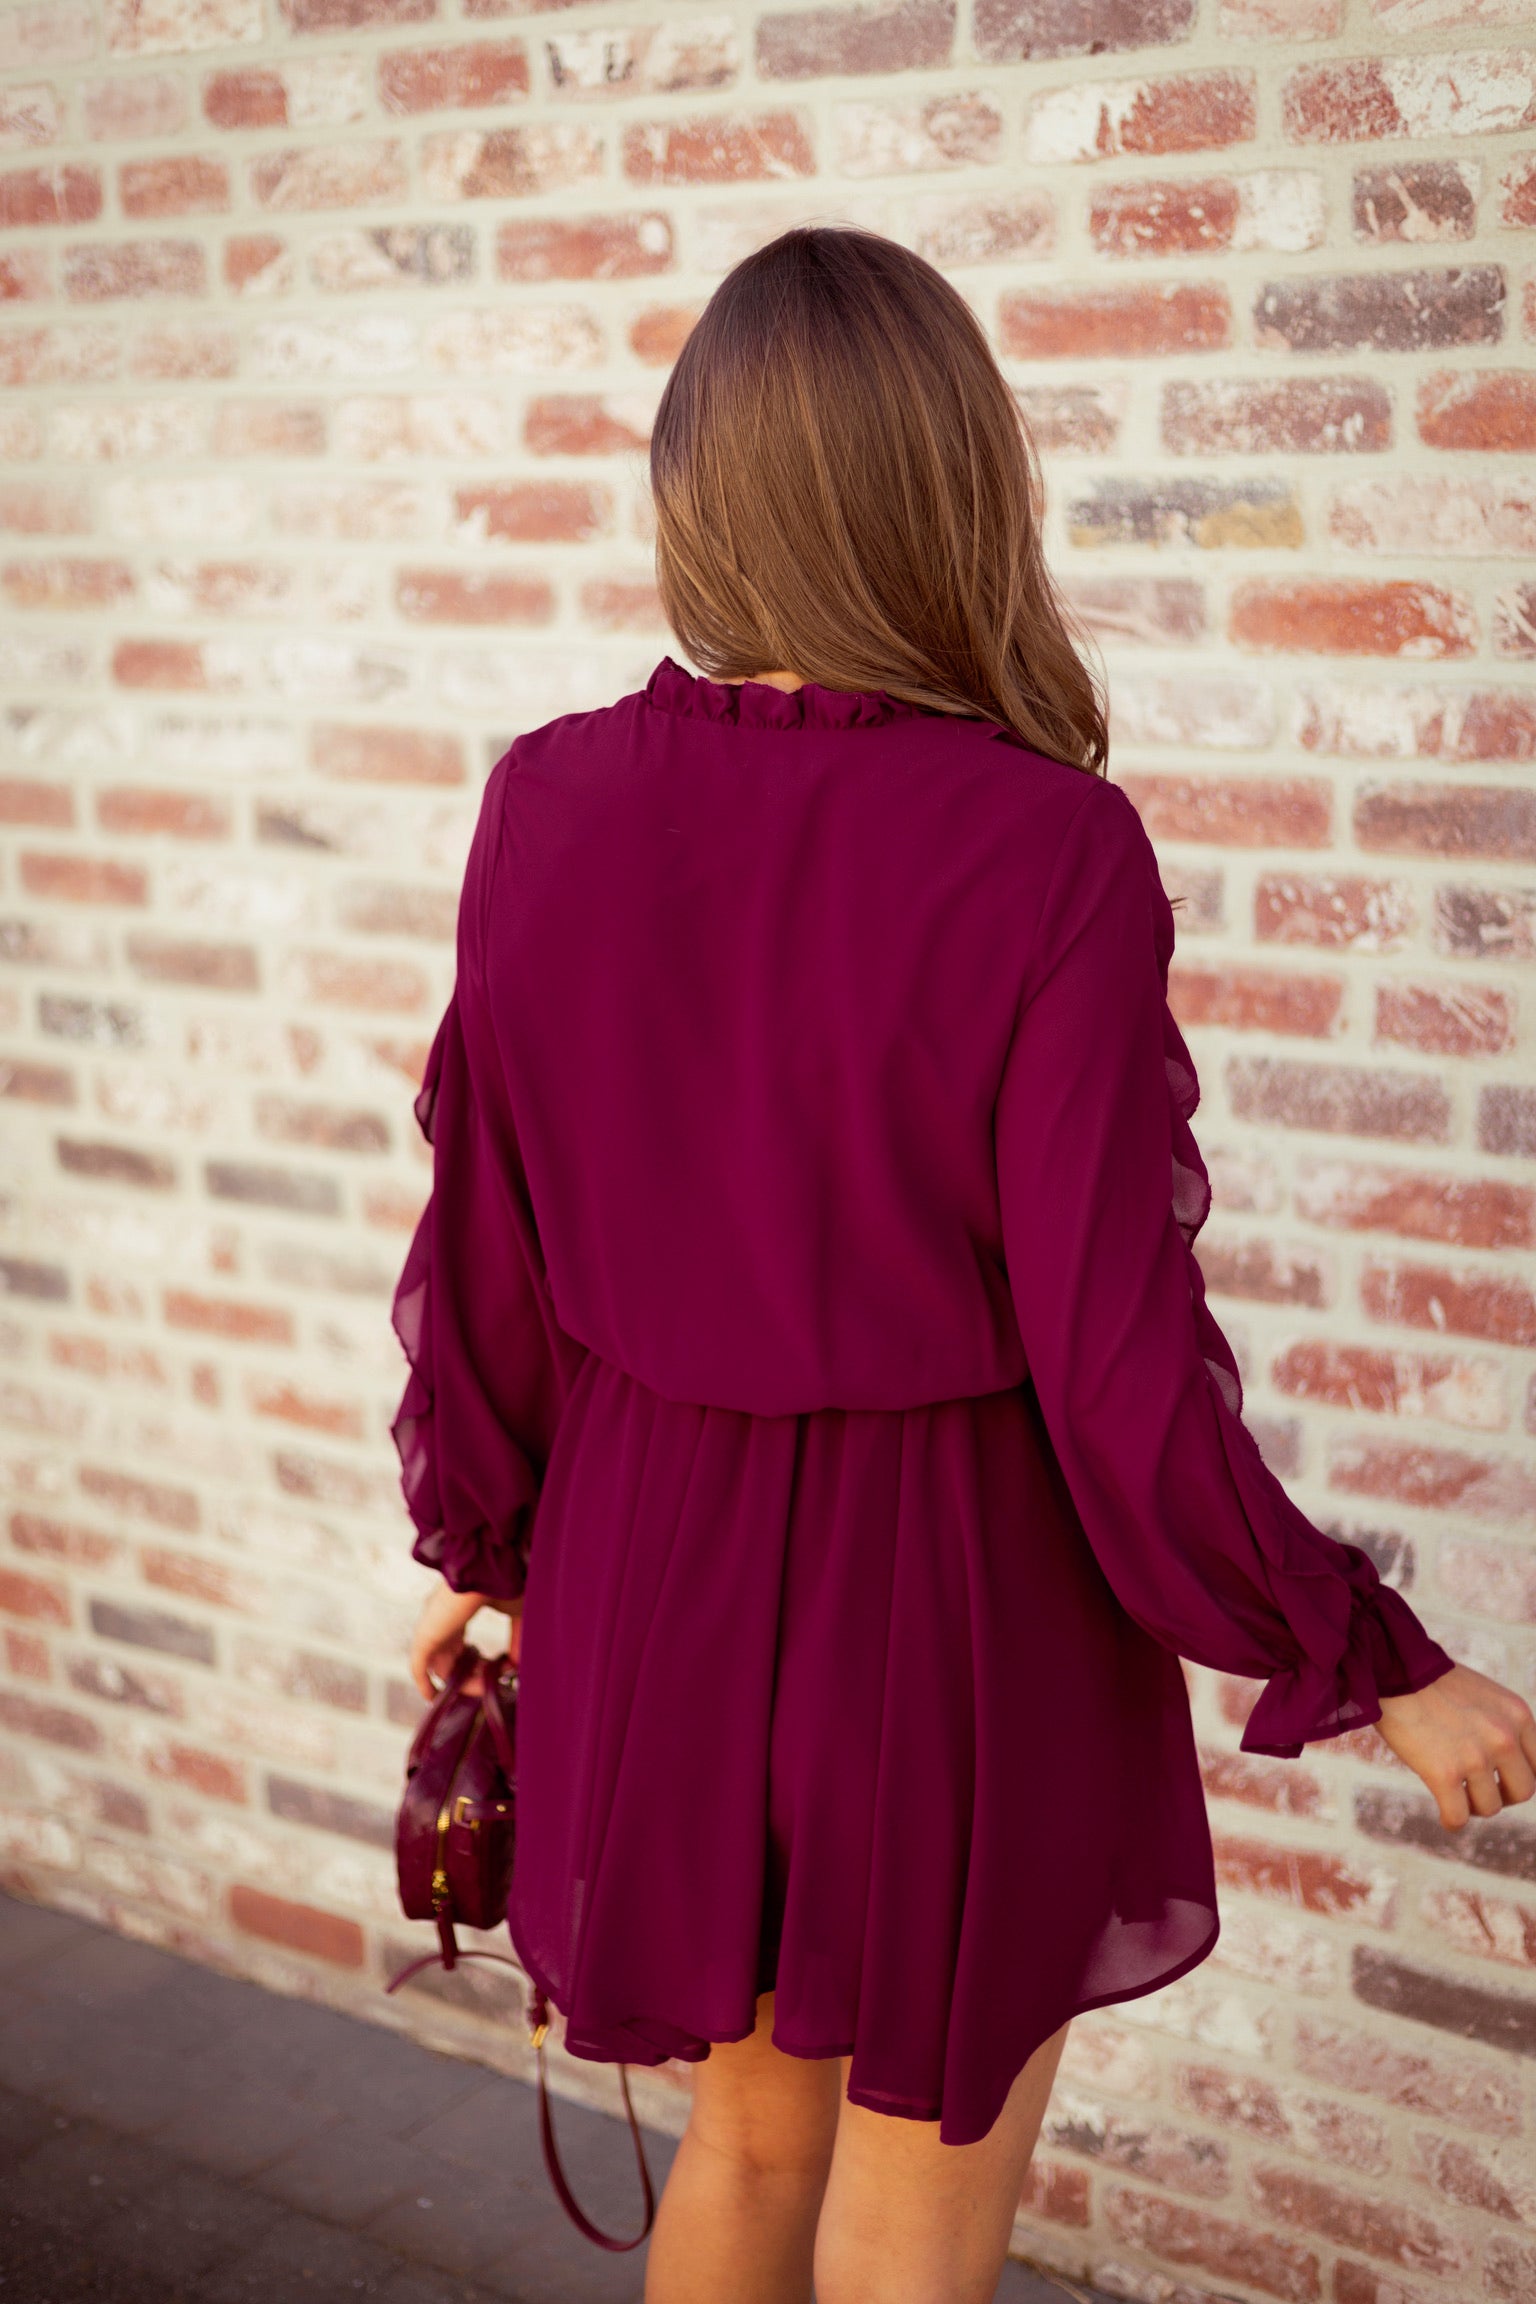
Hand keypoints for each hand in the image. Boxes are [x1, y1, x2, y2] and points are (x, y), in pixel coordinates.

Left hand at [408, 1580, 523, 1701]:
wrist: (490, 1565)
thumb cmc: (505, 1581)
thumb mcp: (518, 1614)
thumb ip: (517, 1641)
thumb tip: (517, 1666)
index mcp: (458, 1612)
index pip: (461, 1646)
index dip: (481, 1664)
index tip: (504, 1668)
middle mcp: (442, 1621)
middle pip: (451, 1660)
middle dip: (474, 1676)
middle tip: (493, 1682)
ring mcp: (432, 1628)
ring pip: (441, 1667)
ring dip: (463, 1682)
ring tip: (485, 1686)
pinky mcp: (425, 1636)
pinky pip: (418, 1668)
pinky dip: (425, 1684)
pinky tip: (435, 1697)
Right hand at [1377, 1664, 1535, 1829]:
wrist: (1392, 1667)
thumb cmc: (1431, 1681)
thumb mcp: (1484, 1696)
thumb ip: (1501, 1726)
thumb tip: (1504, 1766)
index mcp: (1518, 1715)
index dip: (1518, 1776)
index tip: (1500, 1778)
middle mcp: (1503, 1737)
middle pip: (1523, 1791)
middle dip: (1502, 1795)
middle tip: (1479, 1789)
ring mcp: (1475, 1757)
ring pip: (1490, 1807)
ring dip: (1473, 1806)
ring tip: (1455, 1795)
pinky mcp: (1443, 1773)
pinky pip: (1458, 1816)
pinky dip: (1452, 1821)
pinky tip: (1445, 1816)